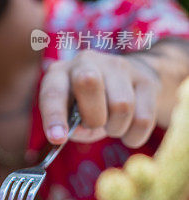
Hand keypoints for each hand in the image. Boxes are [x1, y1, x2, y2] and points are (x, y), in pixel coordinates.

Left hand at [39, 49, 159, 147]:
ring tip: (112, 125)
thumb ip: (74, 127)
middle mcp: (86, 61)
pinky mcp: (145, 79)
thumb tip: (82, 130)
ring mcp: (118, 66)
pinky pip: (143, 119)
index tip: (57, 138)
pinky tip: (129, 128)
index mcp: (60, 72)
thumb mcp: (74, 116)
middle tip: (96, 125)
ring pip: (121, 106)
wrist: (128, 82)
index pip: (53, 92)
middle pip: (89, 83)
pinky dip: (134, 136)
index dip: (54, 115)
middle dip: (93, 116)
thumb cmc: (91, 105)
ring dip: (115, 128)